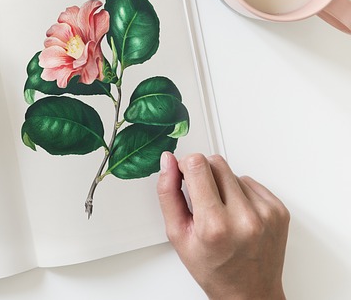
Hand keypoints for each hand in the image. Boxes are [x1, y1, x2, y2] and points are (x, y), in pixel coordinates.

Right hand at [157, 152, 289, 299]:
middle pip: (216, 163)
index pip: (197, 165)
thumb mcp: (178, 234)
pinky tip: (236, 213)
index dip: (185, 166)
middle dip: (203, 173)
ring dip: (223, 185)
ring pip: (233, 172)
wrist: (250, 293)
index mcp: (214, 225)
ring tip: (221, 211)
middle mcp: (244, 217)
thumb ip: (168, 193)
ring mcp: (266, 213)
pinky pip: (251, 182)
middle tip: (201, 198)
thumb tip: (168, 162)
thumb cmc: (213, 269)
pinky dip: (240, 193)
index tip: (183, 176)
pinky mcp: (279, 210)